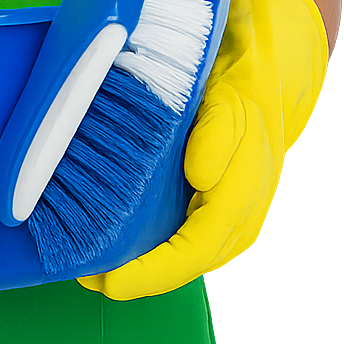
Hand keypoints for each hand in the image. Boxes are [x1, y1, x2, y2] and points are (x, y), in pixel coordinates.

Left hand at [79, 0, 327, 299]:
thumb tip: (201, 176)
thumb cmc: (246, 83)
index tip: (109, 281)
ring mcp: (217, 210)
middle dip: (130, 275)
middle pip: (177, 262)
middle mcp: (232, 216)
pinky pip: (170, 230)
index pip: (192, 252)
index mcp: (242, 197)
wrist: (265, 63)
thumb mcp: (236, 98)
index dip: (150, 273)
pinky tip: (103, 226)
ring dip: (130, 260)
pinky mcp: (202, 198)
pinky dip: (137, 237)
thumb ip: (222, 136)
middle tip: (78, 271)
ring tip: (82, 257)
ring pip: (172, 250)